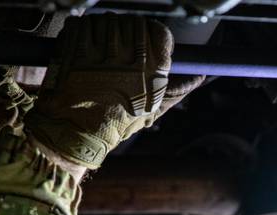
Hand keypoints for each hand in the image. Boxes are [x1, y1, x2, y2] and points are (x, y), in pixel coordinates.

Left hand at [26, 15, 200, 170]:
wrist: (79, 132)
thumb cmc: (117, 123)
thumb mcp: (153, 110)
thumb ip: (178, 90)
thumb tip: (199, 77)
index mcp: (153, 72)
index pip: (160, 32)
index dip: (152, 33)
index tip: (144, 43)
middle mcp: (131, 59)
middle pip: (135, 23)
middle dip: (127, 30)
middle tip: (119, 46)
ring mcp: (102, 52)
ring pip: (109, 20)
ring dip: (105, 29)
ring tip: (100, 48)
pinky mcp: (77, 49)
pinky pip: (84, 23)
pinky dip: (83, 29)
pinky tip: (84, 45)